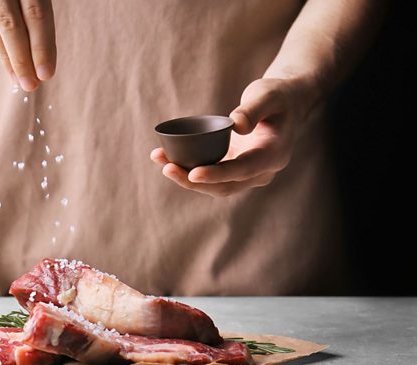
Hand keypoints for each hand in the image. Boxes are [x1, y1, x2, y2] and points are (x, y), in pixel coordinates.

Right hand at [0, 0, 55, 90]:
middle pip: (9, 24)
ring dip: (4, 53)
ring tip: (16, 77)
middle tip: (30, 85)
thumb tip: (45, 41)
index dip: (42, 46)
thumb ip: (38, 6)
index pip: (36, 14)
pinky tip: (1, 50)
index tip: (46, 74)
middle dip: (20, 58)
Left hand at [151, 78, 310, 196]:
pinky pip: (211, 175)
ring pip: (215, 185)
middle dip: (193, 181)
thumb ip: (253, 110)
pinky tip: (166, 158)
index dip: (217, 174)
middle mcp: (262, 171)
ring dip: (186, 177)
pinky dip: (189, 169)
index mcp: (274, 155)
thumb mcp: (268, 95)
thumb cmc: (278, 96)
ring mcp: (248, 174)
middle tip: (167, 168)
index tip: (193, 174)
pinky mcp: (235, 169)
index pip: (243, 170)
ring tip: (160, 159)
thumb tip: (236, 126)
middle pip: (225, 186)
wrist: (287, 104)